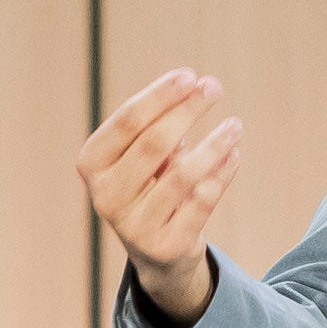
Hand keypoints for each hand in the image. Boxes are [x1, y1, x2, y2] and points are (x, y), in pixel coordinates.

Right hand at [76, 70, 238, 320]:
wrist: (155, 252)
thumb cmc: (148, 184)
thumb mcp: (142, 154)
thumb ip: (161, 123)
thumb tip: (198, 88)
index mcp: (92, 164)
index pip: (127, 121)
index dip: (160, 95)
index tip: (190, 75)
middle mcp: (106, 196)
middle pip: (154, 142)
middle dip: (187, 110)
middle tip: (214, 87)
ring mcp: (134, 225)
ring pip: (182, 175)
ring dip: (213, 144)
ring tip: (235, 125)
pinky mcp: (166, 246)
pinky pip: (202, 202)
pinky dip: (221, 175)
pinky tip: (234, 155)